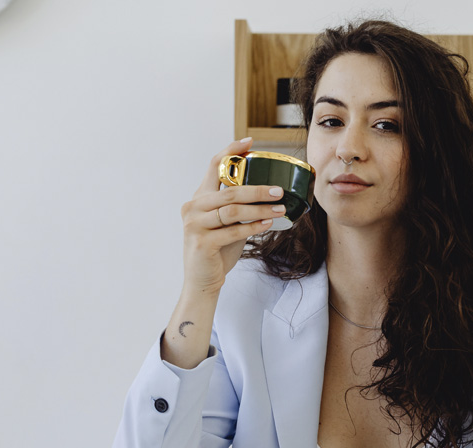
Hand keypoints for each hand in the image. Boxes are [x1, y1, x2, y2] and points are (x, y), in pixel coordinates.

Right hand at [181, 137, 286, 292]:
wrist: (202, 280)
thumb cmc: (218, 250)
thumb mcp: (227, 223)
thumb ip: (239, 207)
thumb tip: (270, 192)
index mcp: (199, 198)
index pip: (213, 166)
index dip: (231, 151)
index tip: (250, 141)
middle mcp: (192, 207)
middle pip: (228, 190)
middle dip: (257, 189)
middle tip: (279, 190)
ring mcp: (194, 225)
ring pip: (232, 210)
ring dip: (260, 209)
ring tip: (280, 209)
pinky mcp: (202, 242)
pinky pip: (233, 231)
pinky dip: (253, 227)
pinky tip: (268, 224)